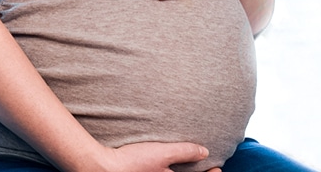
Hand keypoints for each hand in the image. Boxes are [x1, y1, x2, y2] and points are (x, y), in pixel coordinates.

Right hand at [94, 141, 216, 171]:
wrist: (104, 167)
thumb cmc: (132, 163)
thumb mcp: (162, 153)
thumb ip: (184, 152)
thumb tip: (204, 151)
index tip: (217, 168)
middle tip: (207, 166)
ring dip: (182, 170)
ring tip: (186, 164)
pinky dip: (168, 170)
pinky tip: (165, 164)